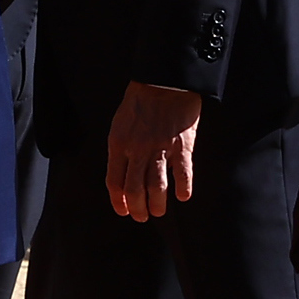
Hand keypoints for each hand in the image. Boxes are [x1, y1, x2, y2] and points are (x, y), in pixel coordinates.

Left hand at [105, 82, 203, 217]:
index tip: (124, 211)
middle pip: (134, 189)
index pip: (114, 182)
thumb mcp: (119, 125)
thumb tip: (122, 172)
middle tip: (142, 217)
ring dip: (157, 204)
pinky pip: (183, 173)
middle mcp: (137, 150)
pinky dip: (184, 188)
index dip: (118, 201)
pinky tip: (183, 197)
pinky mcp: (182, 145)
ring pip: (156, 186)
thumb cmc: (140, 102)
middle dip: (137, 208)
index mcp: (118, 145)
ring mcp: (160, 149)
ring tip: (158, 212)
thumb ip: (121, 149)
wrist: (164, 82)